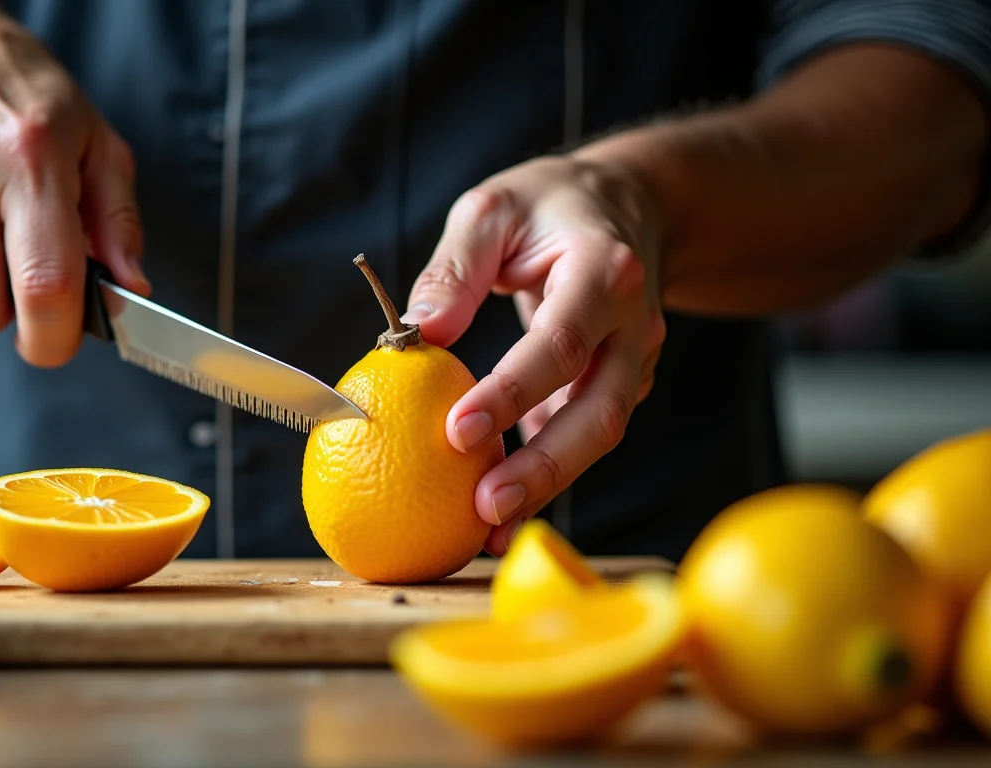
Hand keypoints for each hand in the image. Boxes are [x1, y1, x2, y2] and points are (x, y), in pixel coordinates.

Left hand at [403, 156, 665, 555]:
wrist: (632, 204)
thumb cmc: (549, 206)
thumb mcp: (493, 209)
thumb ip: (454, 269)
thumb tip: (417, 335)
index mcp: (604, 271)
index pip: (560, 343)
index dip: (512, 393)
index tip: (456, 432)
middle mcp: (634, 325)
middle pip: (599, 412)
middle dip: (543, 468)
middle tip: (485, 510)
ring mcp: (637, 360)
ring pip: (599, 434)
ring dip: (546, 485)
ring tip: (488, 533)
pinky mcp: (622, 384)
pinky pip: (584, 431)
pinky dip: (547, 469)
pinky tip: (502, 503)